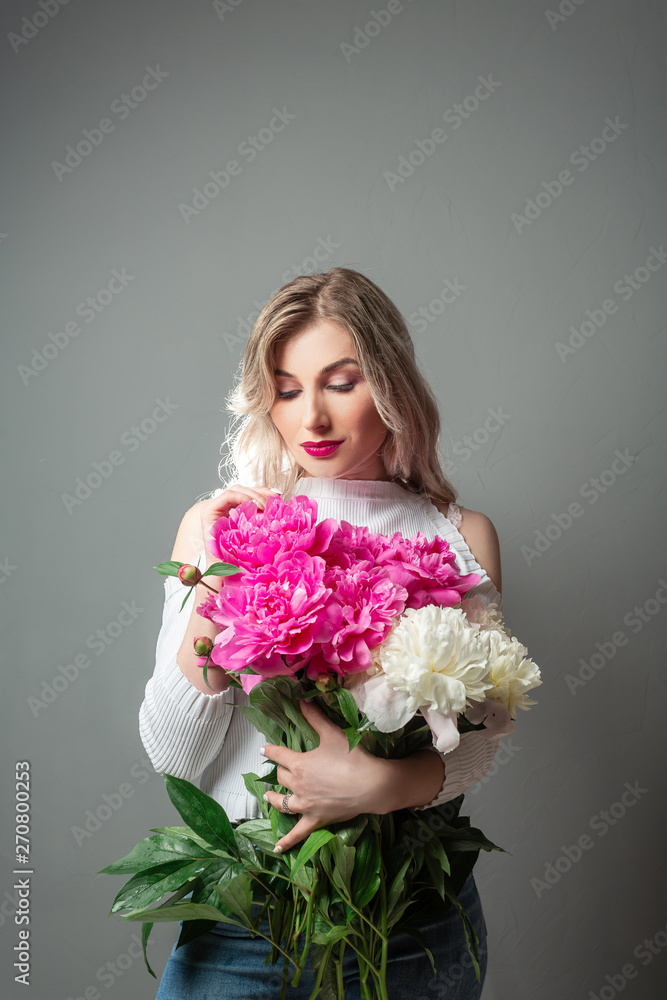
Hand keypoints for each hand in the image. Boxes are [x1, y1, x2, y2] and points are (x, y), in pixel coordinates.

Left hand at [197, 484, 279, 565]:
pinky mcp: (238, 512)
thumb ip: (241, 532)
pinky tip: (275, 500)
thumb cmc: (222, 561)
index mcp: (210, 512)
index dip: (245, 496)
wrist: (220, 571)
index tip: (259, 506)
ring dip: (262, 494)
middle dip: (256, 494)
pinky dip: (263, 499)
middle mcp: (218, 507)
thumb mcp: (230, 546)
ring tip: (276, 498)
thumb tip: (261, 518)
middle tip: (270, 505)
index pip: (228, 495)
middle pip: (239, 490)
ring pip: (247, 493)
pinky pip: (251, 500)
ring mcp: (229, 508)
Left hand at [261, 699, 395, 852]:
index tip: (265, 748)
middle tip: (279, 767)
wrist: (371, 785)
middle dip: (279, 771)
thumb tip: (301, 699)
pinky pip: (297, 833)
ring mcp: (305, 805)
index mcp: (299, 764)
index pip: (278, 755)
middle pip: (281, 777)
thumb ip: (315, 716)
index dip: (271, 750)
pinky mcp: (315, 819)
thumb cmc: (352, 757)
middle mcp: (297, 785)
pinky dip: (286, 841)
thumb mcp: (332, 733)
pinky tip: (276, 848)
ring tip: (268, 796)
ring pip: (282, 802)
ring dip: (274, 798)